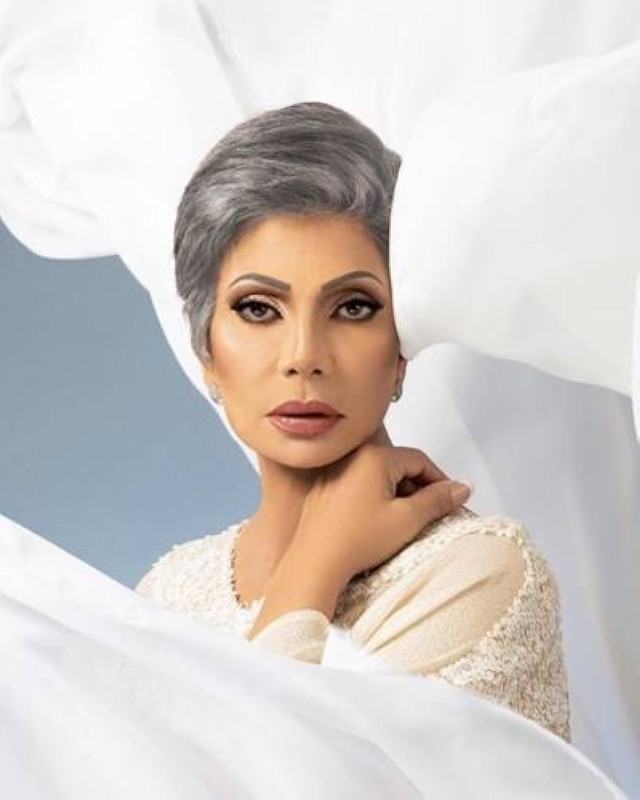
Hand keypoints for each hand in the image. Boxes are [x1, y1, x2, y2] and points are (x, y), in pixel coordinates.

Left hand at [291, 426, 473, 583]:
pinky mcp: (324, 489)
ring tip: (403, 519)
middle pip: (398, 464)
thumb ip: (438, 500)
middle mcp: (351, 458)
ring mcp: (335, 473)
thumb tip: (461, 488)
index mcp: (374, 457)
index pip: (419, 459)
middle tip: (430, 512)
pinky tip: (377, 521)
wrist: (314, 563)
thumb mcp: (407, 520)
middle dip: (418, 486)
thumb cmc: (356, 541)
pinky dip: (373, 496)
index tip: (450, 499)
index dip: (440, 479)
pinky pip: (357, 484)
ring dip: (396, 492)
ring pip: (377, 475)